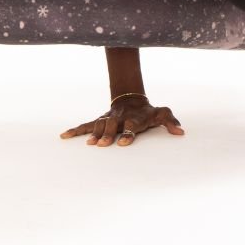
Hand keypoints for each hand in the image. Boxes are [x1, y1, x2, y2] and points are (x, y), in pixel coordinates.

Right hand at [59, 94, 184, 146]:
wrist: (132, 99)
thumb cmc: (148, 112)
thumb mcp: (162, 114)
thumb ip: (171, 121)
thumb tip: (181, 131)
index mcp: (135, 118)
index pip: (132, 126)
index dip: (128, 133)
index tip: (123, 143)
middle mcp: (120, 118)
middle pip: (113, 125)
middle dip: (108, 134)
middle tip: (104, 145)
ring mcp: (108, 118)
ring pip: (99, 124)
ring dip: (94, 134)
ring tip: (90, 144)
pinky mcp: (99, 120)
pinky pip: (86, 125)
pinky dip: (75, 130)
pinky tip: (64, 136)